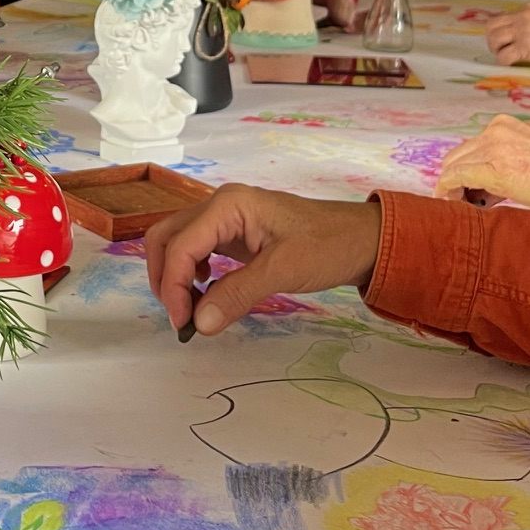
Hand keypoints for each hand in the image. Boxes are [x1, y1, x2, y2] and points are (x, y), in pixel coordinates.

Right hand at [144, 184, 382, 336]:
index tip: (183, 322)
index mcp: (228, 205)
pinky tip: (206, 292)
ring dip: (174, 276)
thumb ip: (237, 295)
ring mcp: (226, 219)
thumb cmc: (329, 245)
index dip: (172, 286)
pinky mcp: (235, 234)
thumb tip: (199, 324)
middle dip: (165, 278)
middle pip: (167, 238)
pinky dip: (191, 273)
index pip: (180, 245)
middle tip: (181, 317)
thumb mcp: (283, 270)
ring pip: (178, 244)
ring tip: (192, 310)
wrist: (364, 239)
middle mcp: (220, 206)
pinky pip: (198, 250)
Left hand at [434, 115, 529, 215]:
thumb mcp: (529, 164)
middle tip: (470, 207)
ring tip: (471, 212)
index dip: (464, 175)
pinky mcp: (493, 169)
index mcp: (504, 126)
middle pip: (455, 158)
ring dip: (454, 191)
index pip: (468, 150)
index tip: (471, 197)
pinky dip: (449, 195)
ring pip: (451, 169)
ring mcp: (493, 147)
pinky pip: (454, 179)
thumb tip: (480, 192)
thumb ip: (504, 167)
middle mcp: (495, 131)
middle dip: (458, 183)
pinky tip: (460, 210)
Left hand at [482, 3, 529, 71]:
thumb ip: (528, 22)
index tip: (503, 38)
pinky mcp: (525, 48)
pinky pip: (504, 56)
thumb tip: (513, 34)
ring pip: (494, 38)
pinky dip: (503, 61)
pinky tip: (511, 64)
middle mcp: (522, 17)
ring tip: (504, 55)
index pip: (502, 16)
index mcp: (528, 9)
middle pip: (492, 25)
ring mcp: (523, 31)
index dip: (499, 29)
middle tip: (499, 48)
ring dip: (496, 49)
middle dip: (492, 38)